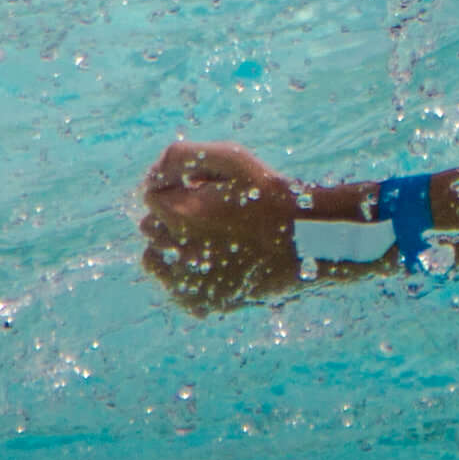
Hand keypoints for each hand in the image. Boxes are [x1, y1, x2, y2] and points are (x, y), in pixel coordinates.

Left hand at [136, 140, 300, 313]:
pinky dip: (183, 274)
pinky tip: (212, 262)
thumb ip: (182, 157)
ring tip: (208, 237)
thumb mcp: (232, 158)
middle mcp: (179, 251)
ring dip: (172, 245)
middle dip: (172, 215)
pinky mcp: (200, 302)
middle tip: (210, 212)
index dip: (176, 186)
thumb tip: (151, 175)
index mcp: (182, 212)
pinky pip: (171, 285)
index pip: (151, 194)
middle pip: (150, 225)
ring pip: (154, 257)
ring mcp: (189, 282)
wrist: (308, 241)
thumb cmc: (270, 194)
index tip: (201, 188)